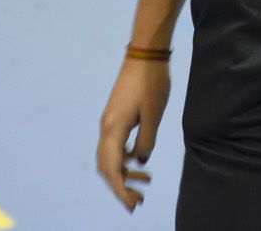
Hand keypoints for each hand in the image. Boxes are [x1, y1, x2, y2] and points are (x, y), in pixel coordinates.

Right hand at [96, 58, 171, 213]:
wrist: (144, 54)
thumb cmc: (152, 83)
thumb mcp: (154, 115)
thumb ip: (146, 141)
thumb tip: (139, 161)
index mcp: (113, 129)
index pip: (112, 169)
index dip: (120, 191)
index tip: (133, 205)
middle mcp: (106, 127)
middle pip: (106, 167)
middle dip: (120, 187)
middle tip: (139, 201)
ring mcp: (109, 120)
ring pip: (109, 156)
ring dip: (124, 173)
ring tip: (146, 183)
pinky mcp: (115, 115)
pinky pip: (114, 145)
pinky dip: (124, 158)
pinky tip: (138, 161)